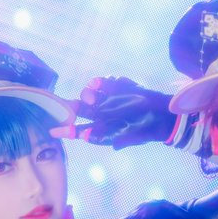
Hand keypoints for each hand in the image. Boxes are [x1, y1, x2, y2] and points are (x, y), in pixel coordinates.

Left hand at [51, 77, 176, 148]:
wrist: (164, 115)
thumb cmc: (145, 130)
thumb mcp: (127, 137)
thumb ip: (106, 136)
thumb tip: (85, 136)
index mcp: (100, 129)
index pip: (78, 129)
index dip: (65, 129)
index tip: (53, 130)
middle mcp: (100, 115)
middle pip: (79, 109)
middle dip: (73, 106)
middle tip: (72, 103)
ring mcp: (107, 100)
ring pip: (89, 94)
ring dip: (88, 92)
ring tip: (93, 91)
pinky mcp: (116, 88)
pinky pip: (103, 83)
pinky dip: (100, 82)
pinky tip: (99, 83)